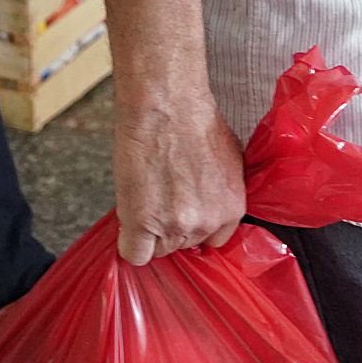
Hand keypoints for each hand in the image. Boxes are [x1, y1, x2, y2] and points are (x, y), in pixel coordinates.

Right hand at [112, 86, 246, 266]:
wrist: (167, 107)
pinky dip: (129, 243)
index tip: (184, 216)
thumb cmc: (193, 121)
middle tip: (160, 198)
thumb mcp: (227, 160)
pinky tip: (129, 223)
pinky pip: (134, 254)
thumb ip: (219, 193)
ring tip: (145, 198)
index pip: (214, 241)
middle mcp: (208, 222)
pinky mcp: (144, 223)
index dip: (195, 227)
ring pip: (159, 250)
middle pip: (185, 246)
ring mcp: (176, 226)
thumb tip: (207, 202)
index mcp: (232, 208)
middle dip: (172, 226)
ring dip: (149, 232)